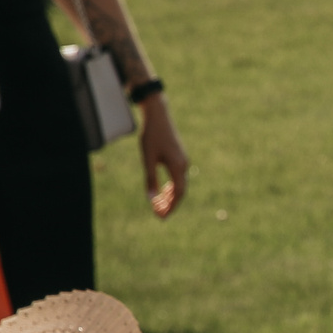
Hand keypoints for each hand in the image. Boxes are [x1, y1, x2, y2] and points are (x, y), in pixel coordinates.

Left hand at [138, 99, 186, 217]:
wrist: (159, 116)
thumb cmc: (151, 136)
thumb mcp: (148, 159)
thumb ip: (150, 179)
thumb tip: (151, 199)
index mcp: (178, 166)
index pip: (178, 194)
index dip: (171, 207)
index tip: (162, 217)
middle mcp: (184, 165)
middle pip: (180, 192)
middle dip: (170, 204)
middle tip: (158, 215)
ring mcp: (183, 162)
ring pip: (179, 186)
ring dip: (170, 197)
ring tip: (158, 205)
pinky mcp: (179, 158)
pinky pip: (178, 178)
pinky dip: (171, 188)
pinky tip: (162, 191)